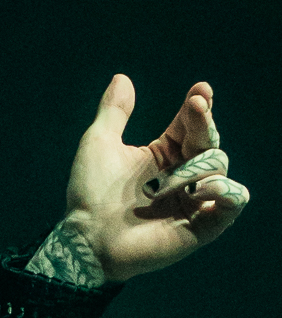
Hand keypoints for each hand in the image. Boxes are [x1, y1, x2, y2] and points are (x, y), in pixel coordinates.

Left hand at [62, 75, 249, 281]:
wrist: (87, 239)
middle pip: (209, 142)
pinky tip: (207, 188)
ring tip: (176, 175)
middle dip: (204, 124)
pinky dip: (228, 193)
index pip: (192, 123)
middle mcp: (182, 175)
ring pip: (219, 167)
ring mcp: (192, 201)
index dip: (199, 106)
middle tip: (194, 111)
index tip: (198, 93)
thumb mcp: (99, 144)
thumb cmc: (89, 196)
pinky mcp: (199, 228)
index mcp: (164, 154)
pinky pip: (231, 205)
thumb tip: (122, 78)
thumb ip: (113, 112)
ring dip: (201, 163)